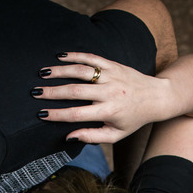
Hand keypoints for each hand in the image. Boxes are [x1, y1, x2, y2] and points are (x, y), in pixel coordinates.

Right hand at [33, 52, 173, 143]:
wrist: (157, 97)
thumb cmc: (133, 119)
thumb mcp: (116, 134)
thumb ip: (92, 137)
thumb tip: (69, 137)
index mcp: (109, 112)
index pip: (78, 114)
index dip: (57, 114)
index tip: (41, 114)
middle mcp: (110, 92)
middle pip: (75, 91)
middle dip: (53, 92)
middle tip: (35, 92)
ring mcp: (111, 76)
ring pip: (81, 71)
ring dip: (60, 71)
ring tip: (43, 73)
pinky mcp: (113, 64)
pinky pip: (92, 58)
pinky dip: (75, 56)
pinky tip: (60, 56)